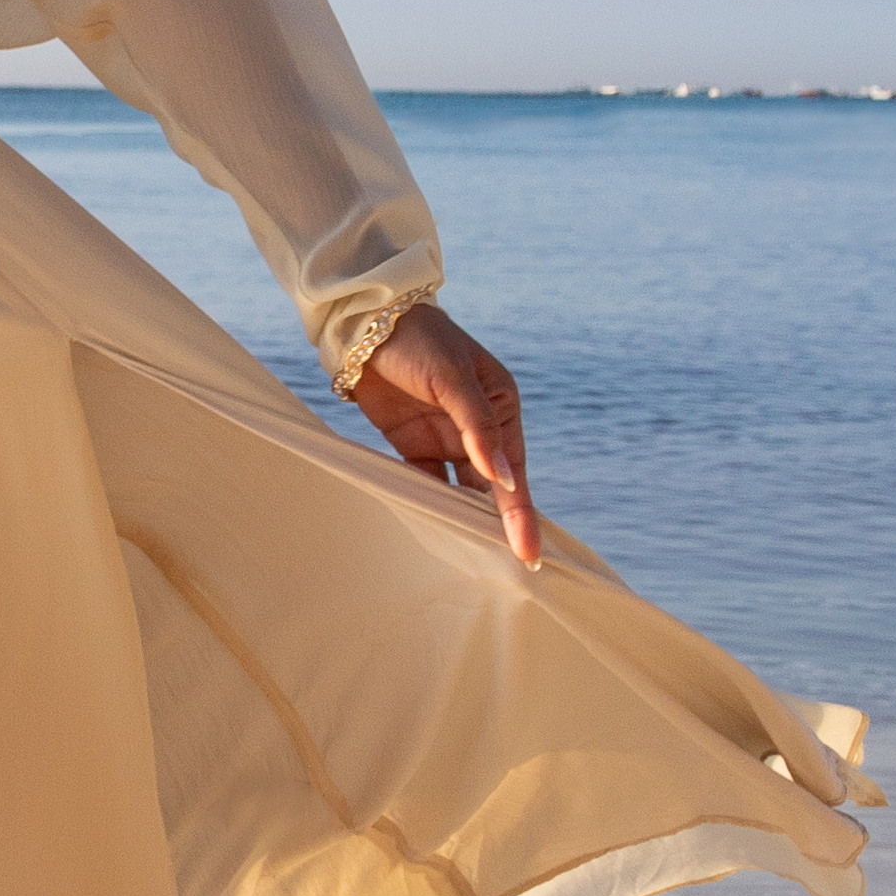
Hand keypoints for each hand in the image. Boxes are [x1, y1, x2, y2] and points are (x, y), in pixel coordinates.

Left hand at [338, 301, 540, 568]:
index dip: (520, 514)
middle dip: (498, 527)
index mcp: (501, 407)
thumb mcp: (453, 379)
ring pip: (460, 490)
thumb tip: (504, 478)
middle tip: (510, 573)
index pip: (515, 471)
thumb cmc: (420, 340)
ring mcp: (446, 438)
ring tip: (475, 563)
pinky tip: (436, 533)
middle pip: (492, 488)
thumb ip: (478, 429)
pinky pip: (425, 483)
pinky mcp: (413, 445)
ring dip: (465, 521)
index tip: (529, 553)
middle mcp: (479, 427)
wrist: (365, 323)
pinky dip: (429, 506)